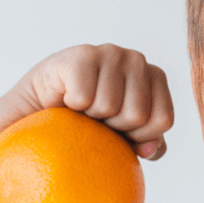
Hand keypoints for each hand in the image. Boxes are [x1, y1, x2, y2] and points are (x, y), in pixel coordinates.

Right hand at [9, 44, 173, 159]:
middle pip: (137, 115)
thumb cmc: (87, 122)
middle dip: (113, 127)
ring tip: (82, 108)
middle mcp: (137, 59)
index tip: (120, 129)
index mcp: (155, 77)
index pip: (163, 120)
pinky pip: (84, 98)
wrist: (40, 110)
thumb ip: (148, 144)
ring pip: (109, 107)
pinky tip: (67, 97)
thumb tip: (150, 150)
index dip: (139, 136)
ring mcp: (110, 52)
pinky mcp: (82, 54)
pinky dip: (71, 107)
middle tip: (96, 117)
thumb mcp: (124, 139)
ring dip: (90, 118)